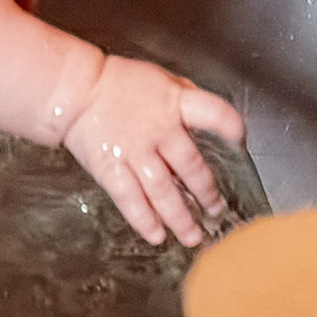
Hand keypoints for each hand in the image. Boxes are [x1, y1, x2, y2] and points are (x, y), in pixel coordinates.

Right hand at [61, 57, 244, 246]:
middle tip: (214, 210)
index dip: (232, 128)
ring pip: (164, 192)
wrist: (76, 90)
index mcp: (175, 103)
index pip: (214, 113)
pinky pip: (131, 199)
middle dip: (206, 194)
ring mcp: (135, 151)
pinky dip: (144, 220)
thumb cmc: (120, 84)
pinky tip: (156, 235)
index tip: (240, 144)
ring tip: (192, 236)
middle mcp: (159, 129)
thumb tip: (212, 118)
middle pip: (191, 167)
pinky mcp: (111, 168)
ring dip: (180, 218)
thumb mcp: (161, 80)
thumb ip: (187, 99)